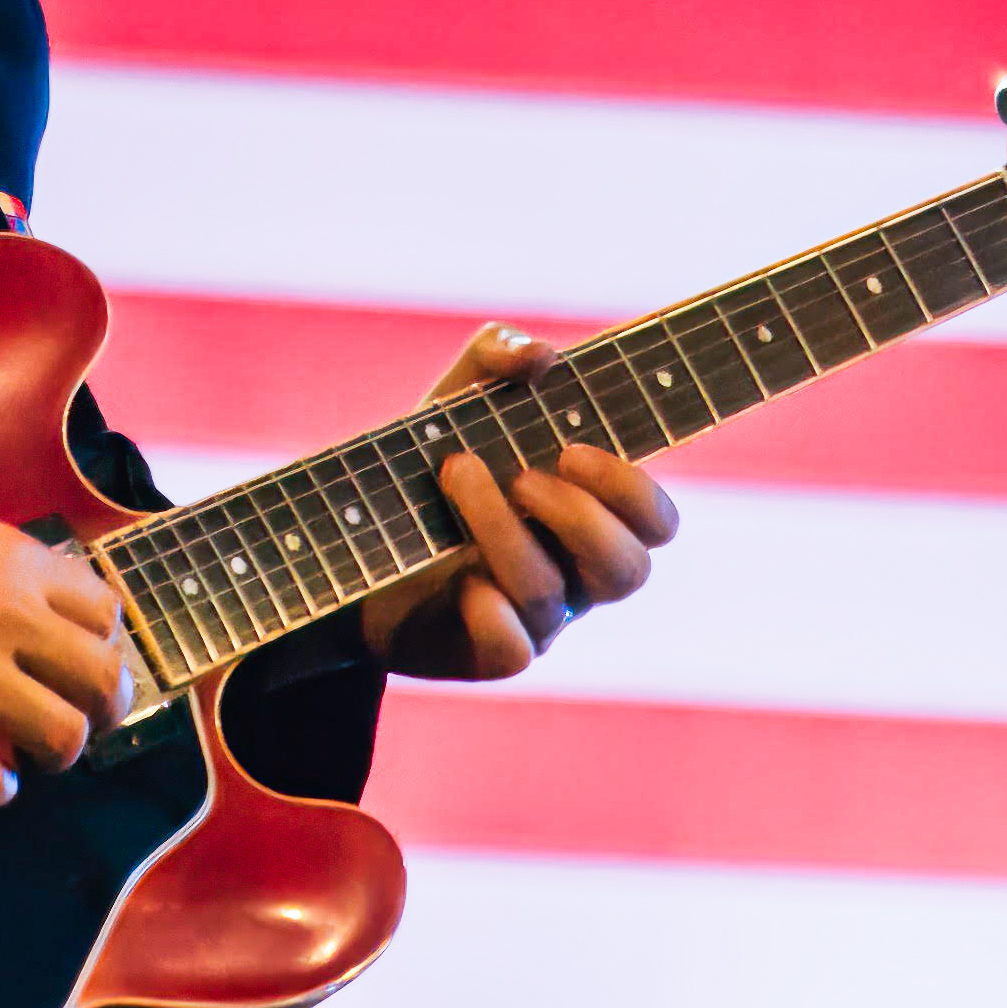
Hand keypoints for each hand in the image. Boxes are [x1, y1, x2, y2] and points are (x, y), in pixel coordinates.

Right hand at [0, 499, 130, 805]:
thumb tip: (31, 609)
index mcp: (12, 564)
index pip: (105, 610)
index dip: (101, 642)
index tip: (83, 660)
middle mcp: (6, 620)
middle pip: (103, 678)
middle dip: (105, 709)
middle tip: (85, 722)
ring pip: (63, 738)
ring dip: (56, 754)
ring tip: (32, 756)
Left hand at [360, 326, 679, 685]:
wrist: (350, 537)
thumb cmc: (428, 464)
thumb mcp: (457, 396)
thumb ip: (498, 356)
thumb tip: (542, 358)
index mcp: (590, 516)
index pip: (656, 522)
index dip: (631, 489)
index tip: (571, 449)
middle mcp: (574, 575)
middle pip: (627, 570)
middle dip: (577, 515)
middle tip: (520, 476)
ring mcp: (533, 621)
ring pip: (550, 594)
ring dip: (501, 528)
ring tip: (455, 477)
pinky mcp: (484, 652)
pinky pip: (513, 652)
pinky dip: (491, 614)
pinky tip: (459, 581)